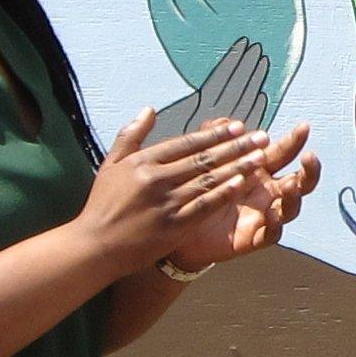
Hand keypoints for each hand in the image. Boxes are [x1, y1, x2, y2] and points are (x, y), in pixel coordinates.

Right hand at [75, 109, 270, 276]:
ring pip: (208, 181)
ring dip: (237, 167)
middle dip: (235, 147)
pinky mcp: (172, 226)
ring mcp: (165, 203)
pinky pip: (203, 206)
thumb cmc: (102, 204)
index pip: (186, 143)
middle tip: (261, 137)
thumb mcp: (111, 164)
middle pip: (203, 159)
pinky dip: (223, 194)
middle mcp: (156, 179)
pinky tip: (241, 184)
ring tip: (260, 157)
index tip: (237, 126)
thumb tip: (149, 109)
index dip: (214, 134)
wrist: (94, 247)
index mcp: (143, 162)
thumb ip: (131, 135)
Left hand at [169, 121, 320, 266]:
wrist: (179, 226)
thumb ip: (215, 139)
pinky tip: (273, 216)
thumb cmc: (198, 191)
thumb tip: (224, 122)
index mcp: (260, 169)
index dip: (295, 140)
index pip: (283, 152)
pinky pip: (271, 234)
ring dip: (295, 196)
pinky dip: (275, 225)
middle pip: (300, 181)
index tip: (303, 127)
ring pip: (291, 207)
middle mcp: (268, 192)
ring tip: (291, 185)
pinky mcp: (254, 237)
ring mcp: (264, 215)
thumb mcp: (206, 161)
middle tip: (309, 157)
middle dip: (309, 169)